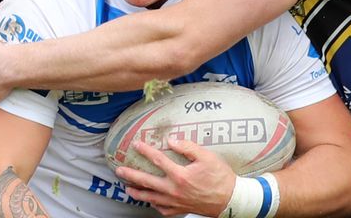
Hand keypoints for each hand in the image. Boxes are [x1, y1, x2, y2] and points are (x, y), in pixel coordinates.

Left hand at [115, 139, 234, 216]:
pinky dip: (154, 205)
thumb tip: (172, 140)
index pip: (158, 160)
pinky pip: (162, 209)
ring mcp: (176, 202)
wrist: (231, 200)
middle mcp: (174, 190)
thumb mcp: (207, 157)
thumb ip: (188, 147)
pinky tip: (150, 201)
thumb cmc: (221, 177)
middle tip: (119, 171)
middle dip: (131, 175)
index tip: (136, 144)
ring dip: (138, 192)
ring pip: (151, 198)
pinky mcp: (180, 210)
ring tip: (127, 188)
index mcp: (180, 175)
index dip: (145, 151)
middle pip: (147, 182)